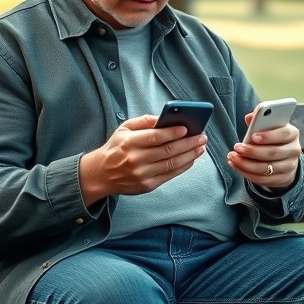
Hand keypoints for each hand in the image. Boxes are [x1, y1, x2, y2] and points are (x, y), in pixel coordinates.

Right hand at [79, 114, 206, 204]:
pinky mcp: (147, 185)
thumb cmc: (116, 148)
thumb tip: (164, 118)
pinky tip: (191, 158)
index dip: (173, 132)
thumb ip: (144, 121)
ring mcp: (142, 174)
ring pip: (172, 164)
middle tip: (201, 136)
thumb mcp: (124, 129)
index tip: (187, 128)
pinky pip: (170, 175)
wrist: (102, 174)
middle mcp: (135, 159)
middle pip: (168, 151)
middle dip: (188, 143)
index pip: (155, 137)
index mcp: (129, 143)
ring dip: (190, 155)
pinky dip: (184, 166)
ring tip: (201, 147)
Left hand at [227, 111, 300, 190]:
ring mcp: (289, 166)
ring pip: (266, 168)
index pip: (283, 134)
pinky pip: (262, 179)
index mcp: (292, 134)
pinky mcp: (281, 179)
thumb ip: (259, 120)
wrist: (284, 157)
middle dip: (252, 151)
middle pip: (273, 153)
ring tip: (232, 157)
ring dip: (246, 164)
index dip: (268, 136)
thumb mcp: (269, 126)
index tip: (253, 136)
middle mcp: (294, 150)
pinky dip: (246, 173)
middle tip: (237, 147)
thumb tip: (249, 117)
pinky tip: (236, 165)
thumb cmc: (272, 137)